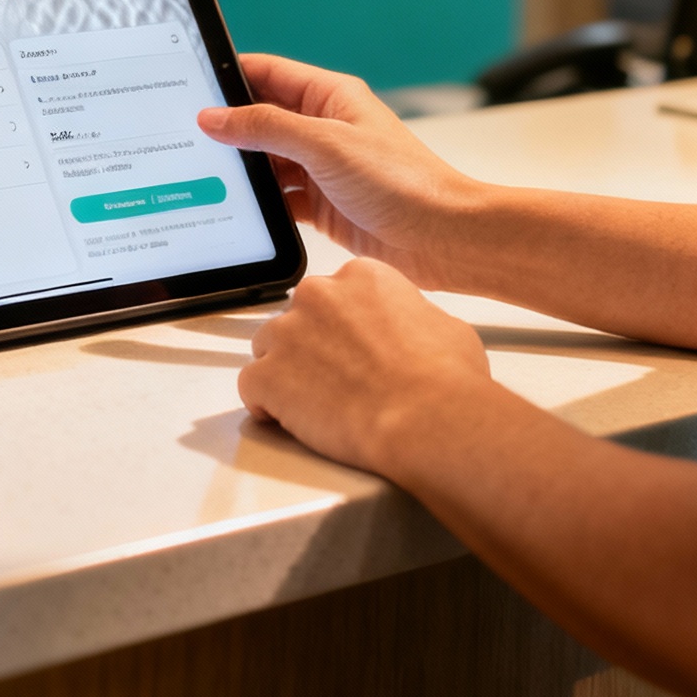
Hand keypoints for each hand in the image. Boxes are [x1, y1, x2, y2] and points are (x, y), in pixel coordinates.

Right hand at [197, 53, 480, 289]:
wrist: (443, 238)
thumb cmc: (403, 182)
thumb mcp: (325, 144)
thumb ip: (266, 127)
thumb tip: (215, 116)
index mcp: (330, 96)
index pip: (266, 73)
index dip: (228, 75)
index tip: (190, 84)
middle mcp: (324, 128)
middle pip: (261, 118)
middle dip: (228, 128)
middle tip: (186, 136)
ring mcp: (323, 168)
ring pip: (267, 161)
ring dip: (243, 169)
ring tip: (206, 173)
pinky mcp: (323, 205)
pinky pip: (279, 199)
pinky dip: (260, 204)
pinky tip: (238, 209)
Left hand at [238, 259, 492, 473]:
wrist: (427, 420)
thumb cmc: (445, 381)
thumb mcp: (445, 327)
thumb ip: (412, 315)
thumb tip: (411, 327)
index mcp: (361, 276)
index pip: (336, 296)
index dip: (343, 328)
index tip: (351, 350)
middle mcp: (318, 294)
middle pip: (298, 318)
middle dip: (311, 347)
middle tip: (336, 381)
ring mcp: (288, 333)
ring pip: (268, 348)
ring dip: (285, 372)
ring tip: (315, 404)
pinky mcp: (268, 374)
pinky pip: (250, 385)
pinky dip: (265, 404)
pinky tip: (288, 418)